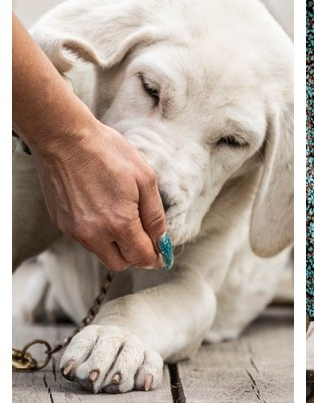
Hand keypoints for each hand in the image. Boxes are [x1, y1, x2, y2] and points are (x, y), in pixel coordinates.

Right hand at [32, 120, 166, 270]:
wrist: (64, 138)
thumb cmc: (107, 152)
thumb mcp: (145, 179)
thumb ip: (155, 216)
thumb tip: (162, 242)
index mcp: (120, 224)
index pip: (142, 258)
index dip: (156, 256)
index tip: (161, 250)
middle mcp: (94, 234)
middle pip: (121, 263)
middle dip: (135, 253)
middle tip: (143, 234)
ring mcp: (75, 231)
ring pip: (102, 253)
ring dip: (115, 243)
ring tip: (119, 213)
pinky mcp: (62, 223)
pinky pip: (85, 239)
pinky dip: (97, 232)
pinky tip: (100, 206)